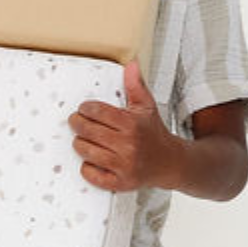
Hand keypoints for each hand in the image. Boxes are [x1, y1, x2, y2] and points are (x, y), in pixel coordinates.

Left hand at [69, 61, 178, 192]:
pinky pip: (91, 174)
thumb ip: (135, 85)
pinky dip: (87, 167)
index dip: (85, 109)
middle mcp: (127, 145)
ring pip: (85, 151)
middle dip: (77, 123)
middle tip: (77, 122)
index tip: (84, 109)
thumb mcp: (147, 106)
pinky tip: (92, 160)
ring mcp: (123, 165)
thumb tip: (131, 64)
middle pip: (87, 130)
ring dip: (80, 144)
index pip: (96, 111)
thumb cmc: (154, 133)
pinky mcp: (120, 182)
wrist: (170, 163)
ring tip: (84, 139)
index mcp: (131, 124)